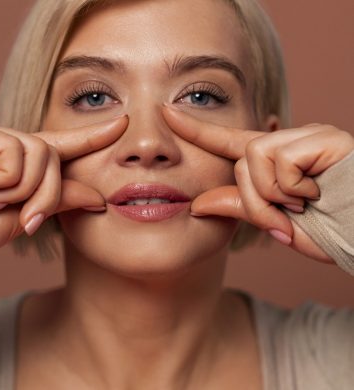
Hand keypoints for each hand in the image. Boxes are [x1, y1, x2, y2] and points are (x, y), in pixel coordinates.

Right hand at [0, 116, 127, 266]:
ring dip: (26, 192)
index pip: (63, 146)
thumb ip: (57, 200)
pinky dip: (7, 182)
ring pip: (40, 154)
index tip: (123, 123)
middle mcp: (5, 148)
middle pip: (54, 156)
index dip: (93, 136)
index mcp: (18, 167)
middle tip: (29, 221)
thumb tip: (98, 196)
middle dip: (48, 194)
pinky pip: (16, 153)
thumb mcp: (21, 218)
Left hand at [162, 105, 353, 262]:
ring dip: (275, 197)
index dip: (196, 129)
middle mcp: (288, 142)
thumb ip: (238, 207)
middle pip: (240, 162)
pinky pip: (282, 162)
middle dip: (257, 202)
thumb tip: (197, 203)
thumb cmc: (327, 228)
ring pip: (255, 159)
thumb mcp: (273, 222)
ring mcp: (307, 135)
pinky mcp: (324, 137)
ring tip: (304, 205)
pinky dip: (294, 189)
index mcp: (274, 160)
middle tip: (286, 219)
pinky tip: (318, 193)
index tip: (165, 112)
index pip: (227, 141)